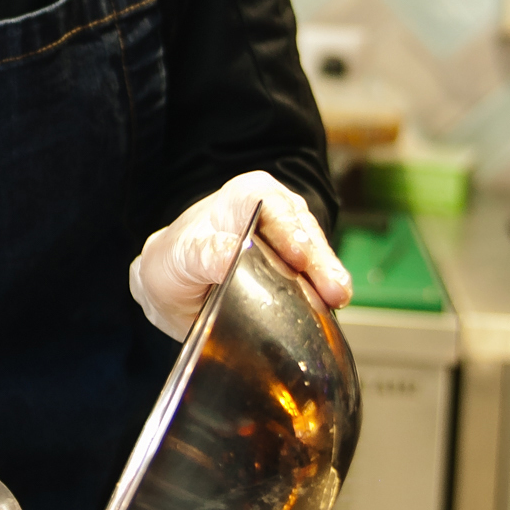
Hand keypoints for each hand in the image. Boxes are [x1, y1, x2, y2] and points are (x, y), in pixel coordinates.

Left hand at [129, 171, 350, 341]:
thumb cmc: (175, 259)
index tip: (298, 256)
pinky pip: (312, 282)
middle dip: (319, 261)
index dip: (289, 230)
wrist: (173, 287)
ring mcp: (288, 244)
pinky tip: (330, 312)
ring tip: (336, 300)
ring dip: (326, 280)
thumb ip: (204, 253)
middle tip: (332, 288)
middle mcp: (274, 214)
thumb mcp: (180, 254)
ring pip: (315, 257)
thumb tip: (232, 254)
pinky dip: (320, 297)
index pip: (274, 206)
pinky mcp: (296, 274)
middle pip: (303, 232)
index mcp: (245, 197)